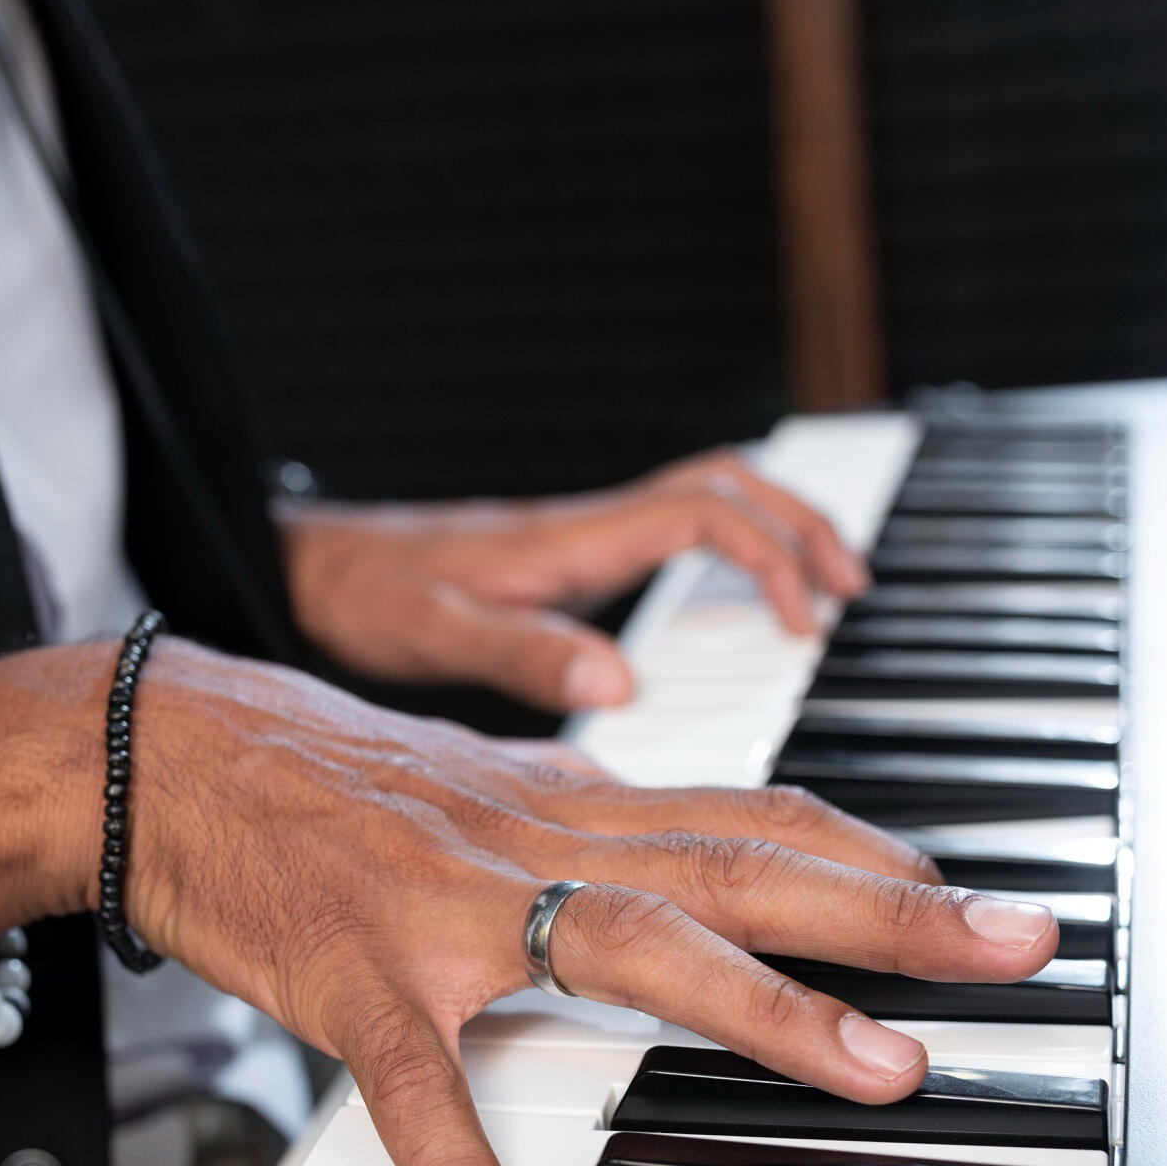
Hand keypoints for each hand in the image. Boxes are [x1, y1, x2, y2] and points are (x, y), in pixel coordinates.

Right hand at [0, 642, 1057, 1165]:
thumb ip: (594, 829)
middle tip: (1016, 946)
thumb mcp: (489, 788)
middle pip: (743, 866)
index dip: (873, 852)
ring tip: (875, 1074)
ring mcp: (453, 910)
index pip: (754, 814)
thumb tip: (690, 862)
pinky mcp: (358, 980)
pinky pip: (419, 1086)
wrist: (167, 747)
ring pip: (629, 945)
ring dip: (762, 1010)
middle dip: (891, 911)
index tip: (972, 893)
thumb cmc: (333, 781)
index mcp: (572, 805)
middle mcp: (539, 841)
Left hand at [283, 448, 867, 711]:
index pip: (705, 513)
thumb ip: (525, 654)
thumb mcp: (438, 634)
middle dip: (802, 524)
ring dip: (773, 531)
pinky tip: (731, 607)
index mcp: (574, 538)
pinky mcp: (570, 560)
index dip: (770, 556)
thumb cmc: (368, 596)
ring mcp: (583, 539)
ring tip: (821, 593)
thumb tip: (619, 682)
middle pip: (728, 484)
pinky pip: (672, 533)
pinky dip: (725, 555)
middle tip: (851, 587)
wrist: (315, 571)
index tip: (803, 621)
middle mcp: (589, 527)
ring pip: (706, 499)